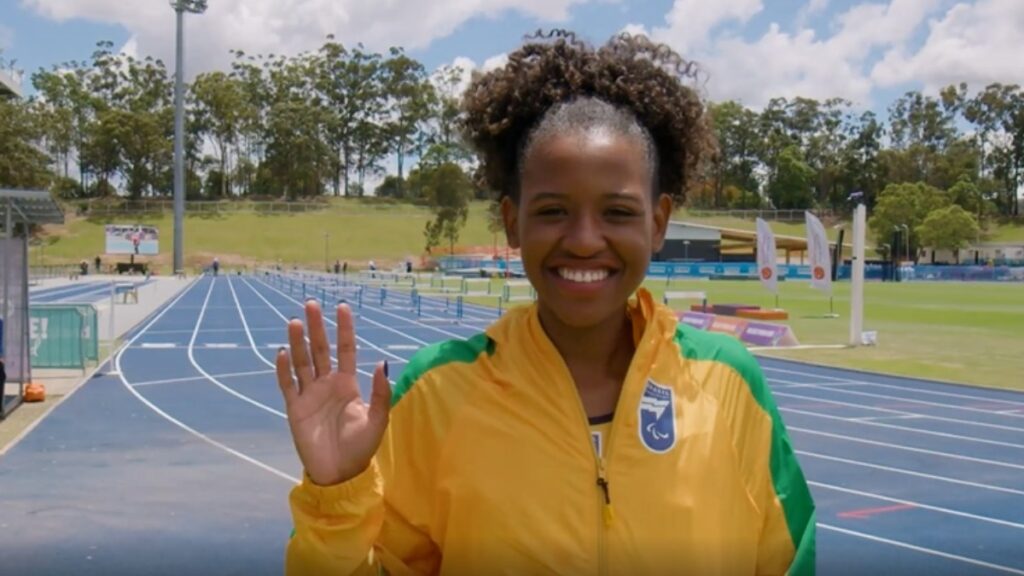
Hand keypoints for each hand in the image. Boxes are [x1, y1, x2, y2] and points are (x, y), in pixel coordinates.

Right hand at [276, 301, 391, 485]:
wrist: (340, 473)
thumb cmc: (361, 447)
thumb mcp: (377, 419)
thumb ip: (380, 393)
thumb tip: (381, 362)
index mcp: (348, 384)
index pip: (346, 349)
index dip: (344, 329)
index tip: (342, 306)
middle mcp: (327, 384)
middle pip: (321, 349)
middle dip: (317, 327)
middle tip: (311, 303)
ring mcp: (310, 395)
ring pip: (302, 362)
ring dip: (298, 342)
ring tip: (294, 321)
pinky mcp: (295, 409)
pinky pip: (287, 385)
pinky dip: (283, 369)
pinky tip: (281, 352)